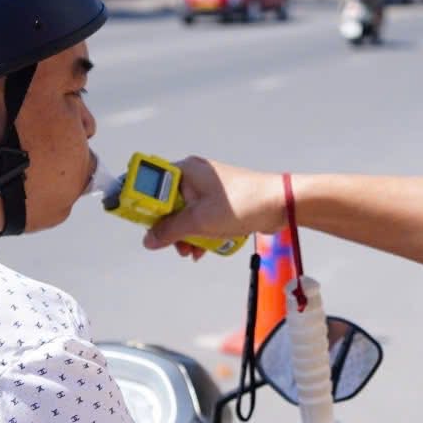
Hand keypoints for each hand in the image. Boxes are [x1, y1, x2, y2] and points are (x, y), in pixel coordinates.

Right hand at [143, 157, 288, 256]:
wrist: (281, 204)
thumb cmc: (242, 204)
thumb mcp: (200, 221)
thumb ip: (171, 230)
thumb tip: (149, 239)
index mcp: (186, 171)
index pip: (153, 183)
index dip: (143, 203)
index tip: (141, 223)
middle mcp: (195, 177)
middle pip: (168, 204)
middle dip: (170, 228)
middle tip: (174, 245)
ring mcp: (209, 190)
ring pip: (185, 214)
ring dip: (186, 235)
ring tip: (192, 252)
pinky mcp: (220, 202)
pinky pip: (201, 218)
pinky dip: (200, 233)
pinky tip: (204, 249)